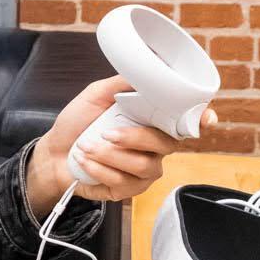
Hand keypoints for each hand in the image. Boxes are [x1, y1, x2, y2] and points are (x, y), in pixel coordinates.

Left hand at [27, 75, 218, 207]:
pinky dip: (100, 169)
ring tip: (86, 147)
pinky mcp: (129, 190)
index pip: (186, 120)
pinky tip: (86, 162)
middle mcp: (155, 146)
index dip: (201, 118)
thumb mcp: (95, 96)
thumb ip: (120, 84)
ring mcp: (145, 170)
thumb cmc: (78, 124)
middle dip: (134, 138)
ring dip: (109, 155)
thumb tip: (143, 70)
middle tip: (106, 133)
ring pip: (144, 165)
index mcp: (152, 120)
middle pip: (166, 144)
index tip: (206, 117)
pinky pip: (126, 183)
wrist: (53, 153)